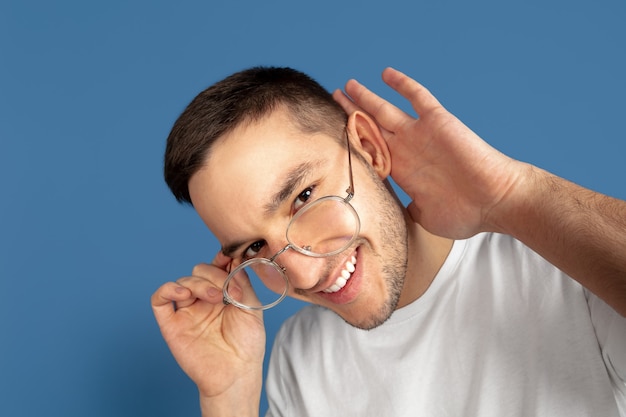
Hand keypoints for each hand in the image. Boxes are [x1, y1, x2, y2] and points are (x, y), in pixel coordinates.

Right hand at [151, 252, 264, 408]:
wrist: (236, 372)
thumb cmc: (247, 344)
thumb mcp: (251, 306)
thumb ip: (241, 281)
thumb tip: (234, 258)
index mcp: (223, 293)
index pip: (217, 267)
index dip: (222, 259)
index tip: (230, 257)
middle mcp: (204, 300)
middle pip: (200, 270)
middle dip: (215, 275)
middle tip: (229, 290)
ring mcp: (188, 310)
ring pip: (184, 281)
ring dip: (200, 282)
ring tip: (216, 297)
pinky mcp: (172, 323)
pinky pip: (160, 298)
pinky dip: (168, 289)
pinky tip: (184, 293)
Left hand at [333, 67, 529, 238]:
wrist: (496, 201)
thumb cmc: (465, 214)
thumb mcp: (424, 217)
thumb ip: (402, 213)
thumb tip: (383, 221)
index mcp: (402, 170)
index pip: (369, 151)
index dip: (350, 141)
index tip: (331, 134)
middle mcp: (407, 149)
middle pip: (371, 126)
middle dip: (351, 113)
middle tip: (334, 99)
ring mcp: (420, 133)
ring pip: (385, 110)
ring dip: (365, 97)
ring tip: (347, 86)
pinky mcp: (437, 121)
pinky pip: (417, 96)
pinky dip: (402, 84)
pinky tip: (386, 73)